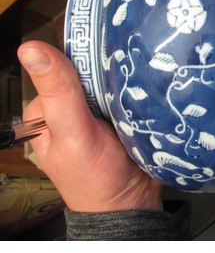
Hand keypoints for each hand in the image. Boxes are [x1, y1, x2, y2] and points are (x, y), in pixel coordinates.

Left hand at [18, 40, 162, 212]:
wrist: (130, 205)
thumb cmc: (95, 178)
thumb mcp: (72, 135)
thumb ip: (57, 94)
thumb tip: (30, 48)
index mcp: (46, 108)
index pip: (63, 65)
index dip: (85, 55)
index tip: (110, 49)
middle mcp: (68, 107)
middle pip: (88, 71)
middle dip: (108, 67)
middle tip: (131, 65)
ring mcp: (94, 112)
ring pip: (109, 81)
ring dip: (124, 78)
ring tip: (142, 75)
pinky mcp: (117, 116)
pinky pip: (125, 94)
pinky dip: (135, 90)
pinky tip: (146, 87)